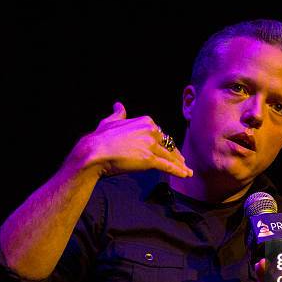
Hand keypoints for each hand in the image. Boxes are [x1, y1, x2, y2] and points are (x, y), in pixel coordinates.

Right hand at [67, 102, 192, 177]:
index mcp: (145, 121)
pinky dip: (178, 171)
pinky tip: (185, 175)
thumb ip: (119, 114)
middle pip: (168, 145)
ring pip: (170, 157)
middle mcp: (151, 131)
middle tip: (182, 162)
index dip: (166, 144)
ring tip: (187, 171)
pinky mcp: (149, 159)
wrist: (94, 151)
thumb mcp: (111, 120)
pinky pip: (167, 166)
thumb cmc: (101, 138)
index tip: (171, 150)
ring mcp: (151, 145)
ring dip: (180, 165)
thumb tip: (118, 105)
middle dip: (176, 155)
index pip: (161, 135)